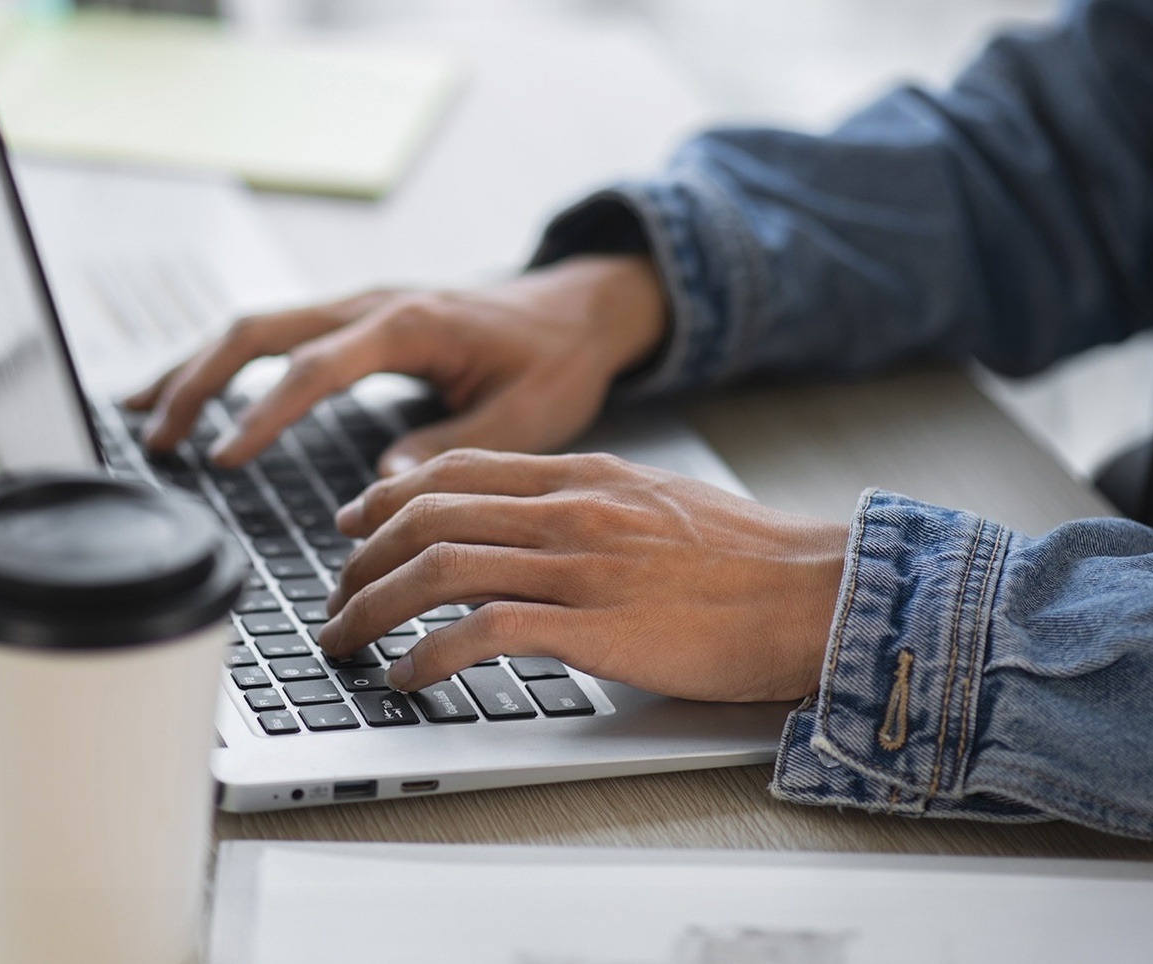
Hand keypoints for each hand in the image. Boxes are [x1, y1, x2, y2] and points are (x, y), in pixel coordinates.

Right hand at [124, 256, 665, 475]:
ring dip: (194, 368)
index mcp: (409, 324)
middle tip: (157, 441)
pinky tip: (186, 391)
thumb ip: (449, 449)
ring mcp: (358, 306)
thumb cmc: (557, 361)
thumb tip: (379, 488)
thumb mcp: (524, 417)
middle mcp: (372, 305)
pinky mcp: (354, 320)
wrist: (580, 310)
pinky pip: (273, 335)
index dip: (263, 415)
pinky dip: (222, 363)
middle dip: (198, 383)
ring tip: (140, 414)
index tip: (222, 459)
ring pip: (255, 327)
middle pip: (259, 332)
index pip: (314, 368)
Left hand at [314, 450, 848, 702]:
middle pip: (427, 515)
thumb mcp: (655, 505)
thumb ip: (586, 508)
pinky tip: (407, 676)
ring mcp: (578, 566)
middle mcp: (569, 510)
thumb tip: (530, 527)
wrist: (818, 592)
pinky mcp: (594, 626)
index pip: (456, 470)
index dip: (386, 496)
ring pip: (438, 567)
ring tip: (346, 641)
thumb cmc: (746, 562)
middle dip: (360, 559)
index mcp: (582, 476)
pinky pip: (482, 632)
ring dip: (374, 608)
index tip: (352, 523)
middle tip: (334, 597)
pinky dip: (428, 655)